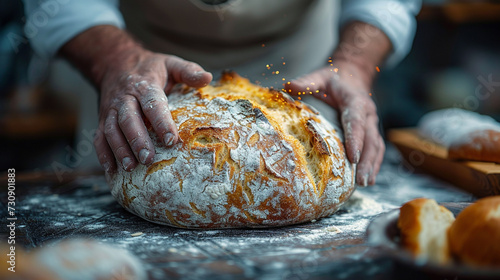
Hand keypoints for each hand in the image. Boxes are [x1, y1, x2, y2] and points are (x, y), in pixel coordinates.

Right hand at [93, 48, 211, 172]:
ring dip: (120, 149)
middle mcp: (124, 98)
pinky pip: (99, 137)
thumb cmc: (149, 68)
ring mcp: (110, 110)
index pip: (152, 104)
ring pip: (111, 130)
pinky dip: (103, 154)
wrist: (114, 63)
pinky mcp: (102, 120)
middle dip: (137, 140)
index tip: (172, 140)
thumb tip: (208, 78)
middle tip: (148, 159)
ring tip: (131, 167)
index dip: (161, 122)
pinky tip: (112, 170)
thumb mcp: (170, 64)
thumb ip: (188, 71)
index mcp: (144, 85)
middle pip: (128, 120)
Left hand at [285, 61, 384, 185]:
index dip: (356, 140)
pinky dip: (373, 164)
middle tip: (362, 180)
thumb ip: (307, 82)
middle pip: (370, 140)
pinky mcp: (370, 131)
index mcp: (355, 102)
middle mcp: (367, 114)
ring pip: (376, 146)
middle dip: (366, 161)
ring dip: (372, 166)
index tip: (353, 157)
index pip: (356, 122)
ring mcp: (371, 123)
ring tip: (365, 183)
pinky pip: (375, 148)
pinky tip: (368, 179)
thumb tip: (289, 87)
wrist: (352, 75)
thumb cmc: (334, 78)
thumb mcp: (320, 77)